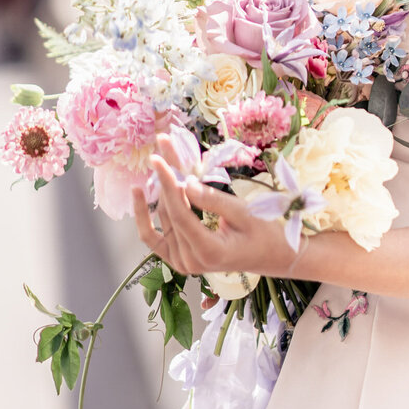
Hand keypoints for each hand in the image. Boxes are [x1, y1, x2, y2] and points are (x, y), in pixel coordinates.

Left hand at [131, 137, 300, 281]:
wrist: (270, 256)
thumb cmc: (264, 232)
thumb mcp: (243, 212)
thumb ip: (212, 200)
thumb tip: (185, 182)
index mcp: (207, 252)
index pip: (180, 213)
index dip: (168, 183)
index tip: (158, 158)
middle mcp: (189, 262)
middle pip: (169, 213)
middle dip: (165, 177)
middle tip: (162, 145)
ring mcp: (181, 263)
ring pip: (162, 219)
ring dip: (161, 188)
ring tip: (161, 158)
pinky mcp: (177, 258)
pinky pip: (154, 237)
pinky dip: (145, 216)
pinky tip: (138, 193)